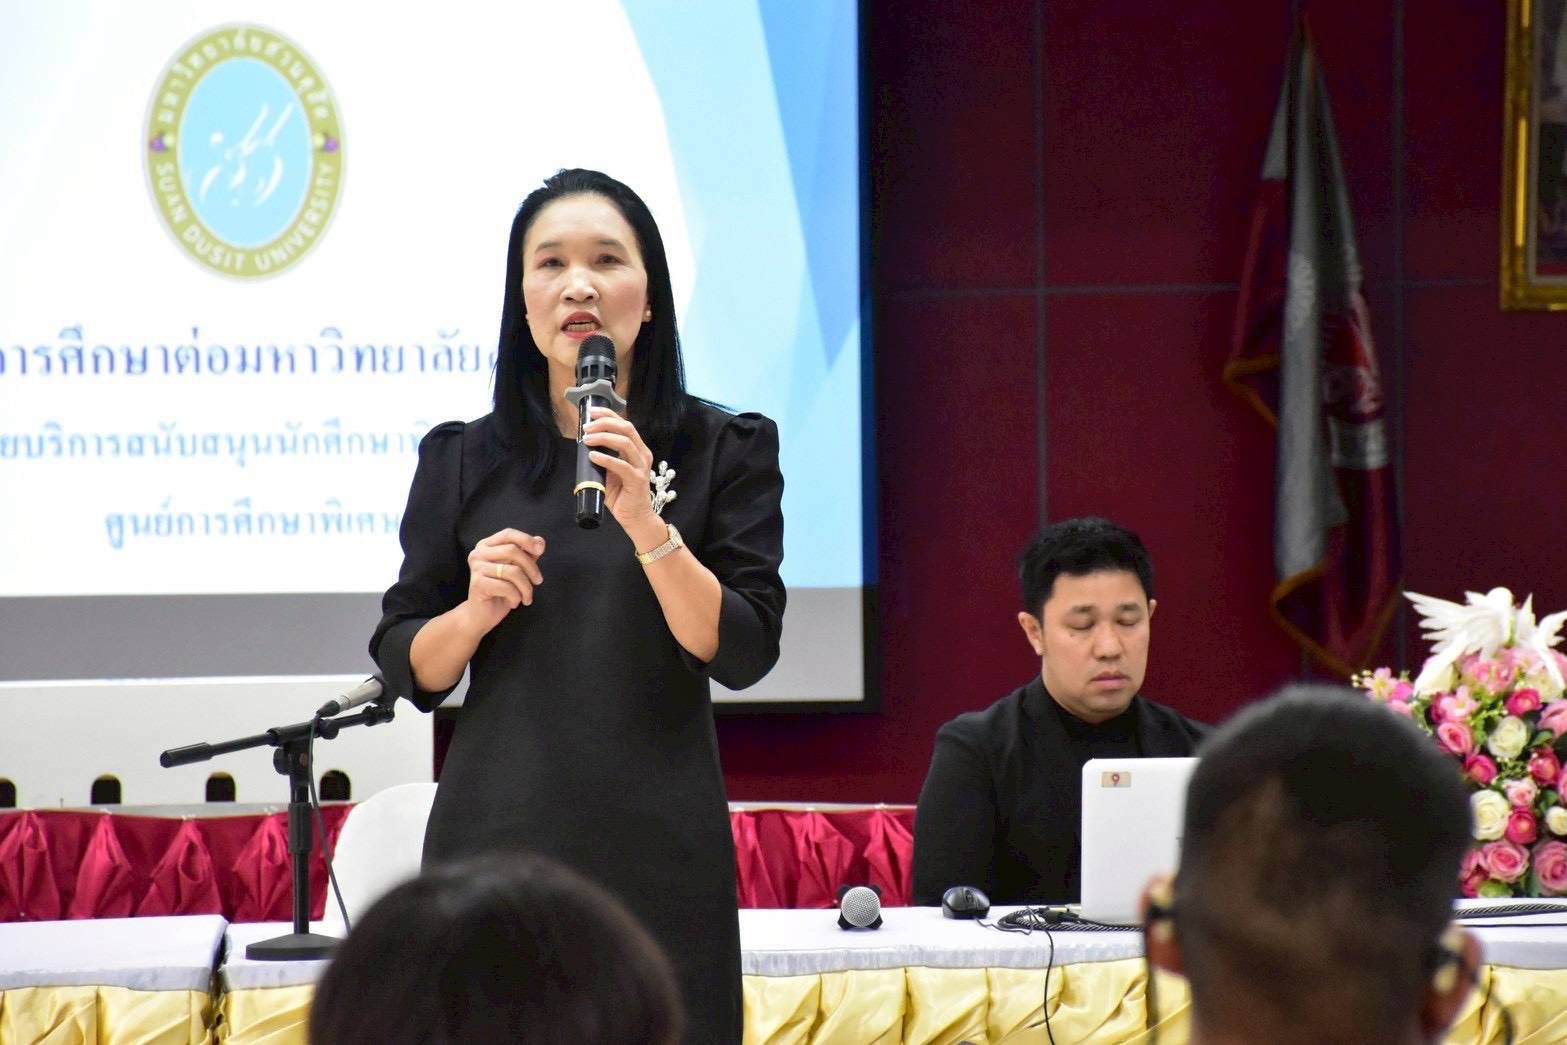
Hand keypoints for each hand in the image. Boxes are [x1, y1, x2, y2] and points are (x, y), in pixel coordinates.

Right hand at [462, 528, 544, 632]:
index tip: (540, 549)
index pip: (508, 534)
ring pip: (513, 571)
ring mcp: (477, 568)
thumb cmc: (500, 591)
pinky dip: (517, 597)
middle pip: (513, 551)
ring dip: (526, 587)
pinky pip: (508, 587)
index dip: (526, 539)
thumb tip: (540, 541)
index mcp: (486, 546)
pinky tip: (514, 603)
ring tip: (526, 597)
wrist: (481, 616)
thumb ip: (527, 554)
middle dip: (531, 568)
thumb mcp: (517, 570)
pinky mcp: (478, 584)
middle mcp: (478, 553)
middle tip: (538, 581)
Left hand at [583, 406, 658, 529]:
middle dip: (605, 423)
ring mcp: (641, 467)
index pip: (625, 425)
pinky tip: (593, 457)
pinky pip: (621, 465)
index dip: (608, 415)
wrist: (635, 517)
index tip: (592, 412)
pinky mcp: (637, 480)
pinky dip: (605, 459)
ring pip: (625, 443)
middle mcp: (642, 455)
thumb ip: (603, 459)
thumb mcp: (610, 472)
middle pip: (626, 428)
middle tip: (586, 427)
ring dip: (603, 438)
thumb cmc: (622, 495)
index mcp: (637, 450)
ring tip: (587, 440)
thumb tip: (586, 446)